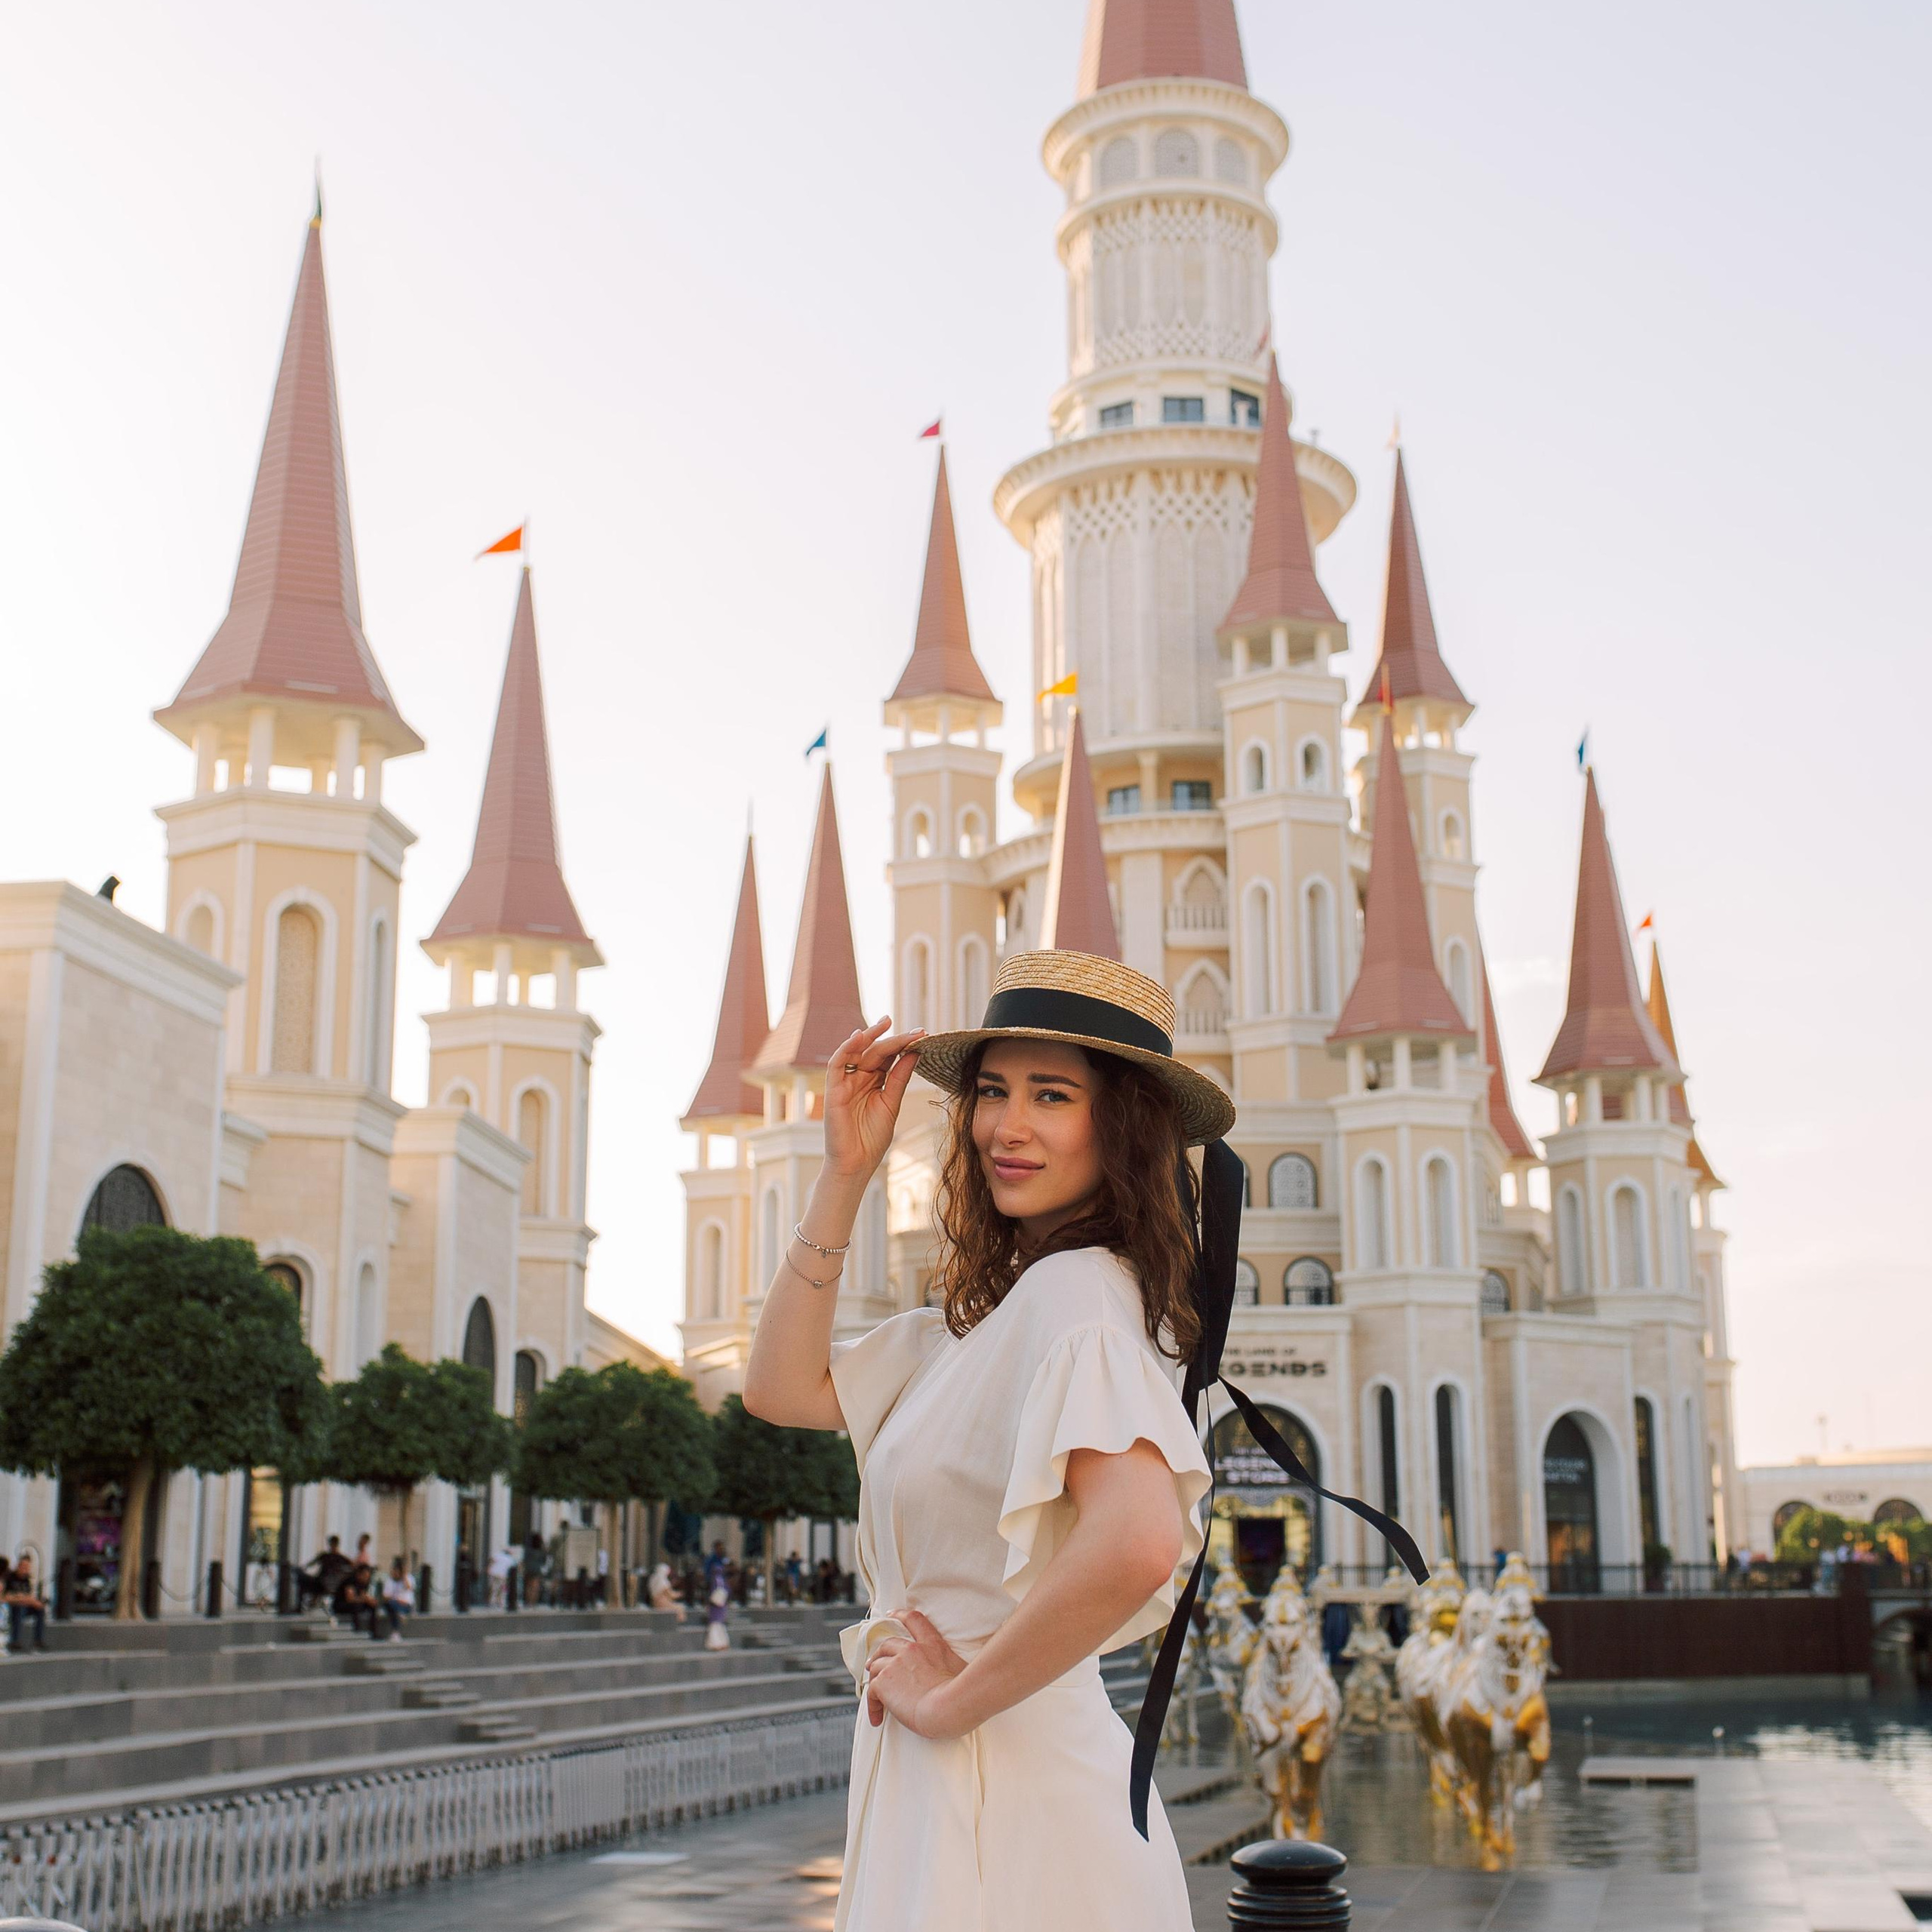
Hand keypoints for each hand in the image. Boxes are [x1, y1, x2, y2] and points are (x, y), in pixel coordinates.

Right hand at [823, 1018, 924, 1182]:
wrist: (856, 1164)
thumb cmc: (872, 1138)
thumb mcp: (892, 1103)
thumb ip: (900, 1078)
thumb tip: (915, 1052)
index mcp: (874, 1082)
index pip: (888, 1057)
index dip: (904, 1045)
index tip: (923, 1035)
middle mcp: (859, 1079)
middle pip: (875, 1051)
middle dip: (893, 1038)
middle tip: (914, 1030)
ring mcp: (845, 1083)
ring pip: (856, 1052)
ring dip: (870, 1036)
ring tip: (886, 1023)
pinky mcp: (833, 1090)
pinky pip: (836, 1064)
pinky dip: (846, 1048)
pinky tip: (860, 1037)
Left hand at [864, 1608, 967, 1737]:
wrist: (948, 1707)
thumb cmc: (961, 1694)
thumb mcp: (962, 1670)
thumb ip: (953, 1666)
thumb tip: (961, 1675)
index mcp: (932, 1645)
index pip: (914, 1620)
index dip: (900, 1615)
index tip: (892, 1614)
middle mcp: (911, 1650)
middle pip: (888, 1644)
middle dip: (879, 1653)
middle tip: (874, 1664)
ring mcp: (895, 1664)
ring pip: (876, 1666)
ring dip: (874, 1678)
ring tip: (875, 1694)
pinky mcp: (884, 1682)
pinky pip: (871, 1691)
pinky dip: (872, 1704)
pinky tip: (877, 1717)